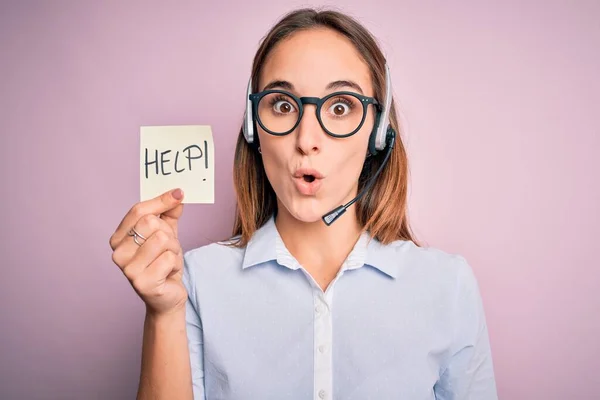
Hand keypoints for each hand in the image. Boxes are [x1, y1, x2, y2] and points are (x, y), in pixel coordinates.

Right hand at [109, 189, 186, 315]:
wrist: (167, 296)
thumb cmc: (163, 264)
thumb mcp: (166, 234)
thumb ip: (169, 214)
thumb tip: (176, 195)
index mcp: (119, 238)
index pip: (139, 210)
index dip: (161, 200)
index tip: (179, 193)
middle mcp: (118, 253)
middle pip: (151, 223)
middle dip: (169, 233)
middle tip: (169, 247)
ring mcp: (128, 269)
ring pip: (162, 240)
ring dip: (174, 250)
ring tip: (168, 261)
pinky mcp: (142, 283)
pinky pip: (169, 259)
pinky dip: (175, 264)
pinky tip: (168, 273)